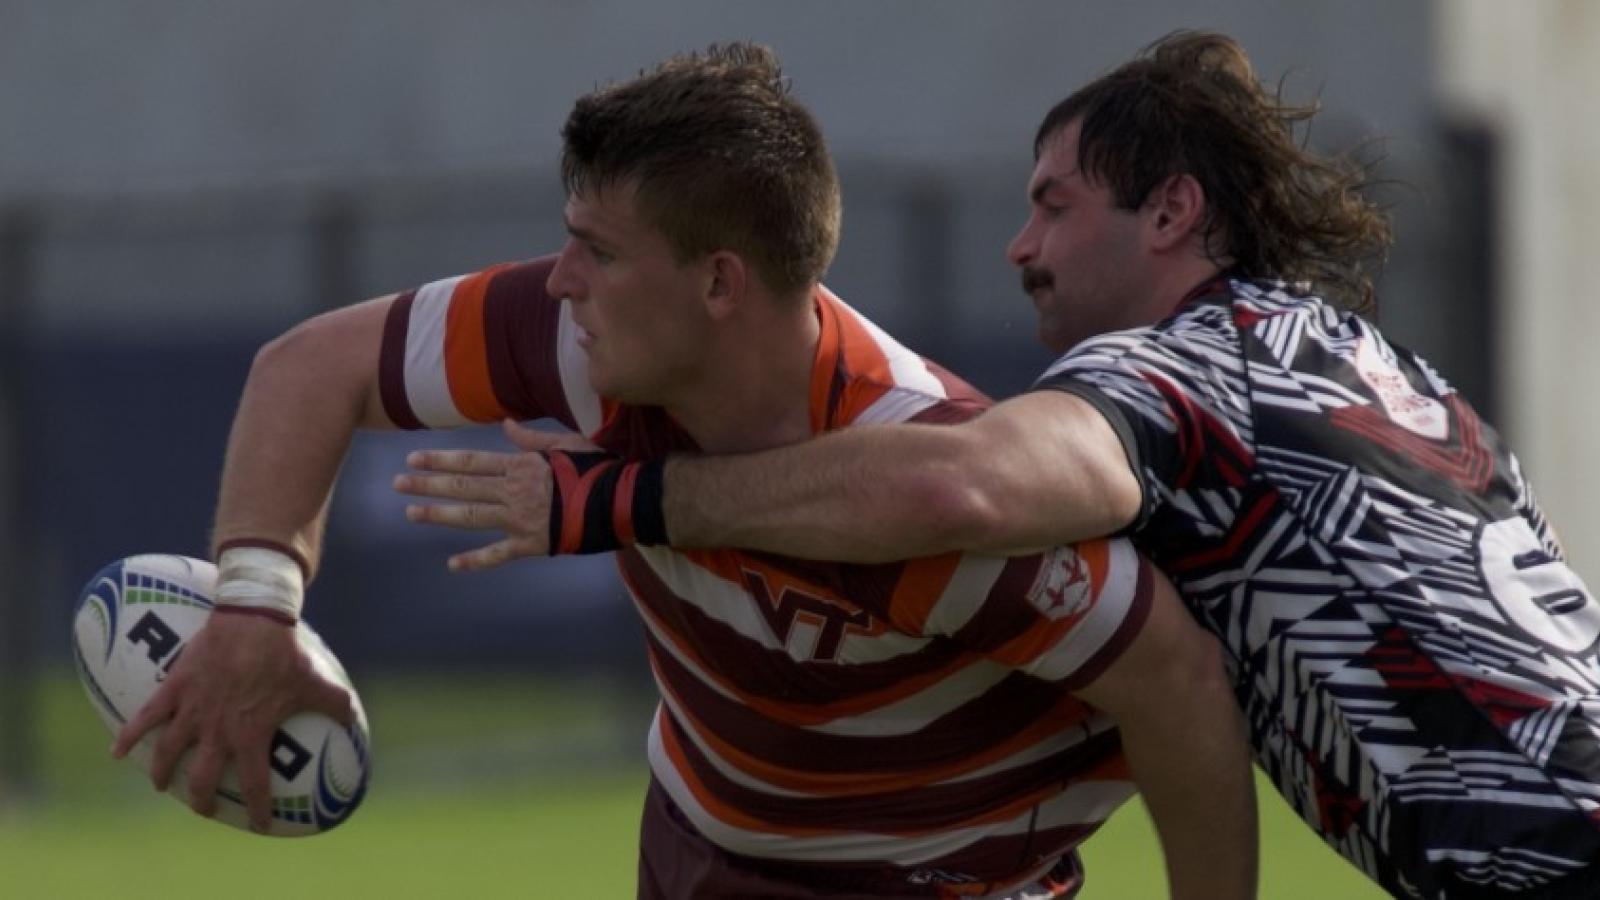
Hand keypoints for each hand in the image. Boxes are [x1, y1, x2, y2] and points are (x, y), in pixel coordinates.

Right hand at [111, 610, 354, 831]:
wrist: (253, 619)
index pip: (253, 783)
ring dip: (162, 772)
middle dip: (201, 800)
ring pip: (169, 753)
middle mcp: (218, 729)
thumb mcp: (314, 681)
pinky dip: (128, 736)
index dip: (257, 807)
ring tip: (160, 783)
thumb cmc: (285, 653)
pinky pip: (145, 717)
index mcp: (251, 733)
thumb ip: (335, 703)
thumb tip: (355, 718)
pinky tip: (116, 753)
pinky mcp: (174, 689)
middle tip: (204, 809)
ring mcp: (192, 710)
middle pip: (202, 778)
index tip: (261, 824)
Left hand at [395, 419, 598, 570]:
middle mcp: (514, 491)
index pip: (472, 462)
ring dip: (439, 515)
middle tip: (398, 484)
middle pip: (463, 487)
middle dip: (428, 484)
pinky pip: (499, 554)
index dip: (440, 460)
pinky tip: (452, 565)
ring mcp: (520, 520)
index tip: (413, 458)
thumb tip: (506, 425)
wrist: (622, 502)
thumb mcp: (566, 443)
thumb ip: (532, 438)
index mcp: (521, 465)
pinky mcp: (532, 545)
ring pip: (472, 516)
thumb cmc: (598, 469)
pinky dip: (476, 561)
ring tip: (412, 513)